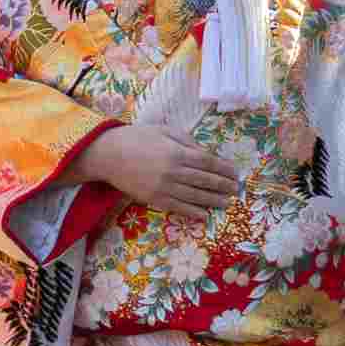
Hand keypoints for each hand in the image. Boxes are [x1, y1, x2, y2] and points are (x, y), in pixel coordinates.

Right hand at [87, 124, 238, 216]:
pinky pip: (179, 208)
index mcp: (177, 152)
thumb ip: (186, 140)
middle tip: (235, 189)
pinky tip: (204, 215)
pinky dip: (193, 212)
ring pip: (195, 196)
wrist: (108, 155)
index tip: (235, 173)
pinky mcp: (155, 199)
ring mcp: (164, 188)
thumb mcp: (163, 130)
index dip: (223, 169)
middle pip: (205, 180)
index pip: (208, 162)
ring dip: (213, 201)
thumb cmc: (136, 138)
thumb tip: (205, 152)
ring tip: (226, 203)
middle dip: (223, 185)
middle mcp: (174, 171)